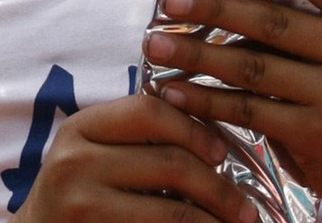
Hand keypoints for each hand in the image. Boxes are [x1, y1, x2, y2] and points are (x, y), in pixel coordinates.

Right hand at [12, 94, 256, 222]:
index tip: (222, 151)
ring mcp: (81, 204)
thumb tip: (216, 135)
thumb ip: (137, 138)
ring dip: (215, 220)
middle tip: (246, 208)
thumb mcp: (94, 154)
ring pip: (172, 211)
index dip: (195, 128)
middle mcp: (75, 161)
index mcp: (81, 127)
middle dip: (219, 187)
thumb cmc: (77, 195)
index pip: (150, 110)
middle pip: (170, 163)